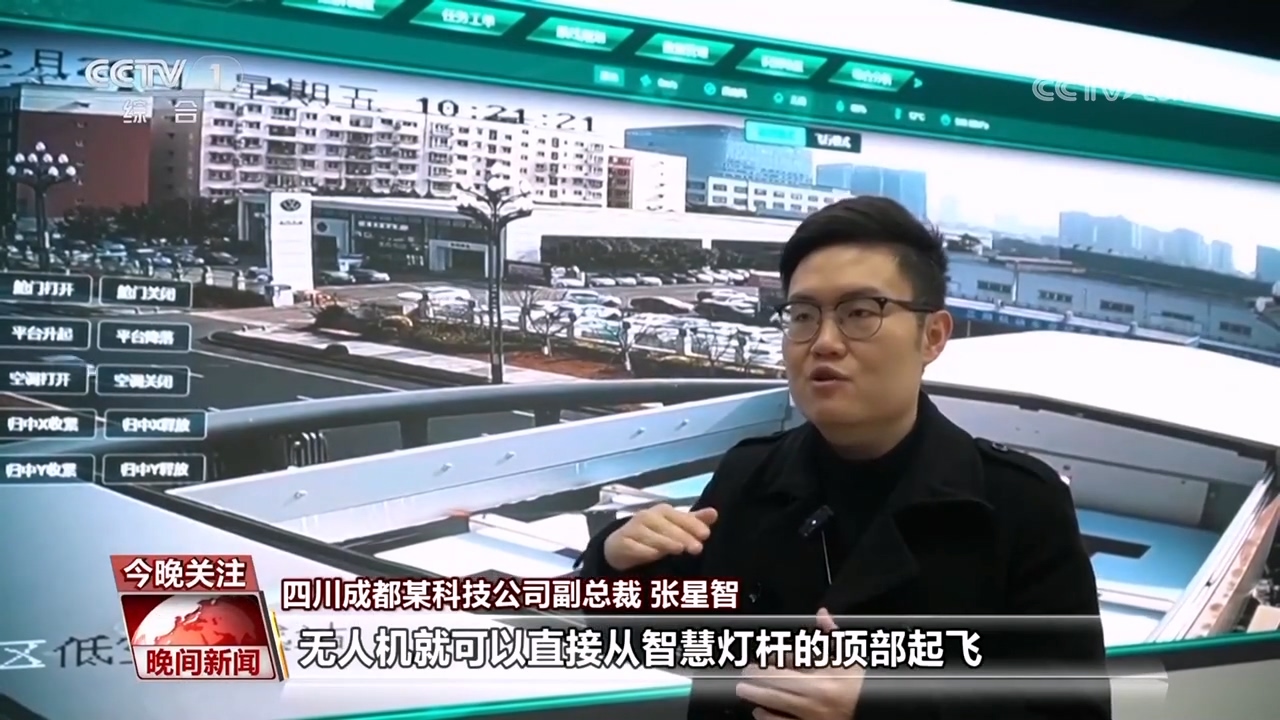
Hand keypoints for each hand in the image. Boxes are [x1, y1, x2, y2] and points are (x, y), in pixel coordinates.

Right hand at [601, 503, 717, 571]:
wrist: (619, 545)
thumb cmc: (651, 534)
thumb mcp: (673, 527)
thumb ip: (693, 521)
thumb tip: (714, 513)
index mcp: (663, 511)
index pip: (680, 516)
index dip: (693, 524)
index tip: (706, 535)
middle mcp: (647, 516)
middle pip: (666, 526)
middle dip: (682, 536)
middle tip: (697, 548)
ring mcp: (633, 529)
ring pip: (651, 535)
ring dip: (665, 542)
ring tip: (679, 549)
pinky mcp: (621, 542)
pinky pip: (634, 547)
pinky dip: (644, 551)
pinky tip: (655, 555)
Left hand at [736, 609, 865, 719]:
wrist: (875, 713)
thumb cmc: (860, 686)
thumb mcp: (851, 658)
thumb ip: (834, 636)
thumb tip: (822, 614)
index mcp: (826, 676)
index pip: (794, 663)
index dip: (774, 658)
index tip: (761, 656)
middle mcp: (817, 697)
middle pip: (779, 683)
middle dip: (759, 677)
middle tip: (745, 673)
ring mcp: (813, 715)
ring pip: (778, 704)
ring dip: (758, 697)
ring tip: (744, 690)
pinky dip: (768, 719)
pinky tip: (758, 712)